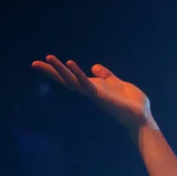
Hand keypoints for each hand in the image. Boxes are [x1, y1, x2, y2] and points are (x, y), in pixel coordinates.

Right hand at [32, 55, 154, 133]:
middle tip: (34, 63)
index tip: (46, 61)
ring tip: (48, 58)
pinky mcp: (100, 95)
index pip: (73, 78)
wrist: (142, 116)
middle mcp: (91, 91)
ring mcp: (94, 94)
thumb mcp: (118, 83)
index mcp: (95, 87)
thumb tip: (94, 66)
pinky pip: (86, 83)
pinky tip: (69, 63)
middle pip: (67, 80)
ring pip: (73, 80)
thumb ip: (106, 76)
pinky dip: (78, 73)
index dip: (60, 70)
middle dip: (51, 71)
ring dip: (60, 69)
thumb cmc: (132, 103)